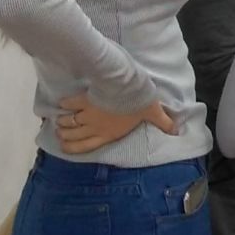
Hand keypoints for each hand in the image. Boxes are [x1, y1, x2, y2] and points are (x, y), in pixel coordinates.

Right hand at [55, 93, 178, 153]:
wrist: (125, 87)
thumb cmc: (138, 102)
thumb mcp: (153, 112)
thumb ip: (163, 123)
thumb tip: (177, 132)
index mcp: (109, 133)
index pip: (87, 146)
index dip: (74, 148)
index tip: (65, 147)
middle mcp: (94, 127)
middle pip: (74, 136)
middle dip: (65, 136)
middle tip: (60, 134)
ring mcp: (86, 114)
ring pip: (69, 122)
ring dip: (63, 123)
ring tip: (58, 123)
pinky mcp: (82, 99)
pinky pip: (69, 103)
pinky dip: (64, 104)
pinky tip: (61, 103)